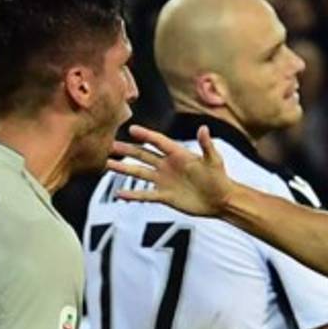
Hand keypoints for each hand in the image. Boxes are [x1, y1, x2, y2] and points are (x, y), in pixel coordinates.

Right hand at [110, 125, 233, 216]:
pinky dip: (132, 194)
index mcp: (178, 154)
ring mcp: (164, 180)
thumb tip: (204, 128)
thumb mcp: (214, 160)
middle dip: (127, 149)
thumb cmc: (219, 178)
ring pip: (139, 172)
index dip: (146, 135)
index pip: (158, 142)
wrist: (220, 200)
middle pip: (143, 155)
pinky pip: (145, 194)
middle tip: (110, 144)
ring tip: (107, 164)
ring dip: (123, 168)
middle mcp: (167, 165)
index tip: (132, 129)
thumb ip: (206, 145)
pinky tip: (119, 193)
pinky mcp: (164, 196)